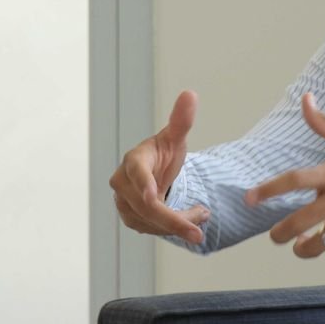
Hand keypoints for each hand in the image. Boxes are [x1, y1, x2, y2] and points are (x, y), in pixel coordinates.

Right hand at [109, 90, 209, 243]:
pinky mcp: (129, 218)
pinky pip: (151, 229)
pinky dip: (172, 229)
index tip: (152, 195)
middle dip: (175, 218)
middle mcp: (122, 182)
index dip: (144, 183)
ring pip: (150, 221)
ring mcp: (123, 202)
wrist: (153, 171)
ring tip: (201, 215)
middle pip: (147, 205)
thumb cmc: (162, 152)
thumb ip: (182, 120)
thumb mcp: (174, 137)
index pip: (137, 172)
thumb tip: (190, 94)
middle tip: (202, 223)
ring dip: (178, 223)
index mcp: (134, 160)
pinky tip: (188, 222)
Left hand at [245, 93, 324, 261]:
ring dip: (304, 248)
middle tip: (274, 235)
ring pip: (316, 245)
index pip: (294, 180)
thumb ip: (322, 123)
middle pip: (298, 222)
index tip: (249, 198)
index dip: (268, 189)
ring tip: (301, 245)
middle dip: (280, 233)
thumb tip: (306, 98)